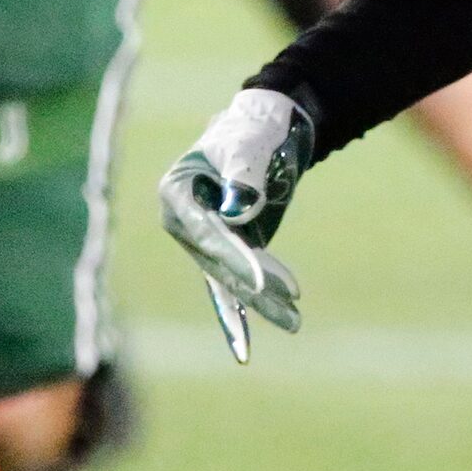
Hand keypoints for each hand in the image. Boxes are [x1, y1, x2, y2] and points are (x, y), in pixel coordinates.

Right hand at [158, 87, 311, 362]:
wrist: (264, 130)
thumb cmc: (251, 131)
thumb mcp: (246, 144)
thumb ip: (241, 172)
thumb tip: (236, 210)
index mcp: (176, 194)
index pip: (205, 231)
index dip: (233, 255)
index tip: (259, 279)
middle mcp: (185, 223)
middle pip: (221, 260)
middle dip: (256, 282)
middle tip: (291, 298)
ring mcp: (206, 241)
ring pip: (233, 278)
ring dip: (263, 300)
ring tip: (295, 322)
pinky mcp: (228, 250)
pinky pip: (237, 284)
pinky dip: (251, 307)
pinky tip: (255, 340)